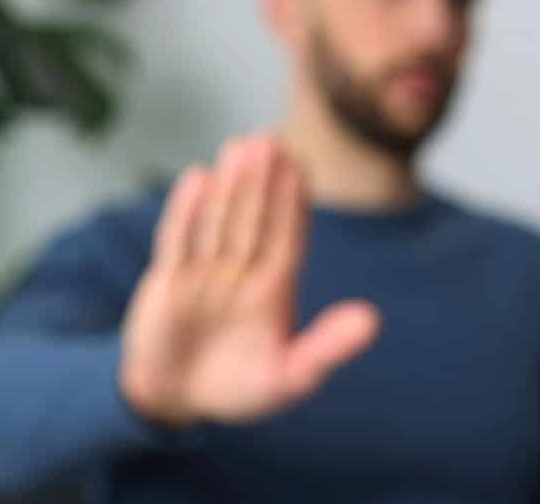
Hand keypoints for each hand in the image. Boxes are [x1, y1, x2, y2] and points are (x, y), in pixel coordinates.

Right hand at [120, 135, 380, 425]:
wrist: (176, 401)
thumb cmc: (239, 390)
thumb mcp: (290, 377)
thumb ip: (327, 347)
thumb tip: (372, 320)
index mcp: (275, 288)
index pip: (288, 236)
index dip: (293, 201)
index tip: (301, 164)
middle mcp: (241, 272)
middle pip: (254, 219)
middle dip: (263, 181)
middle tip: (270, 139)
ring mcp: (204, 274)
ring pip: (219, 221)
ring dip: (230, 186)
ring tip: (240, 146)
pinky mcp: (167, 282)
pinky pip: (177, 241)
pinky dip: (186, 212)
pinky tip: (197, 177)